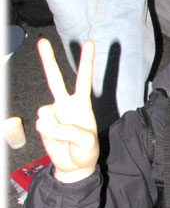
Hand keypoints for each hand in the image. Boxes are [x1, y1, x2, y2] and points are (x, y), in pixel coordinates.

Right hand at [36, 39, 98, 182]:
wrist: (74, 166)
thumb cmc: (86, 151)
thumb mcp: (88, 142)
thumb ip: (72, 131)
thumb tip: (50, 124)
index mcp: (82, 104)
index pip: (84, 79)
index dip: (86, 62)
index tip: (90, 42)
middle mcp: (66, 105)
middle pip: (55, 80)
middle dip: (48, 60)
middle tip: (42, 41)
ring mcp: (52, 114)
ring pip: (46, 112)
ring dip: (57, 129)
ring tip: (66, 138)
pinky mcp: (42, 124)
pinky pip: (43, 126)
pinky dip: (51, 135)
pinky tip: (57, 140)